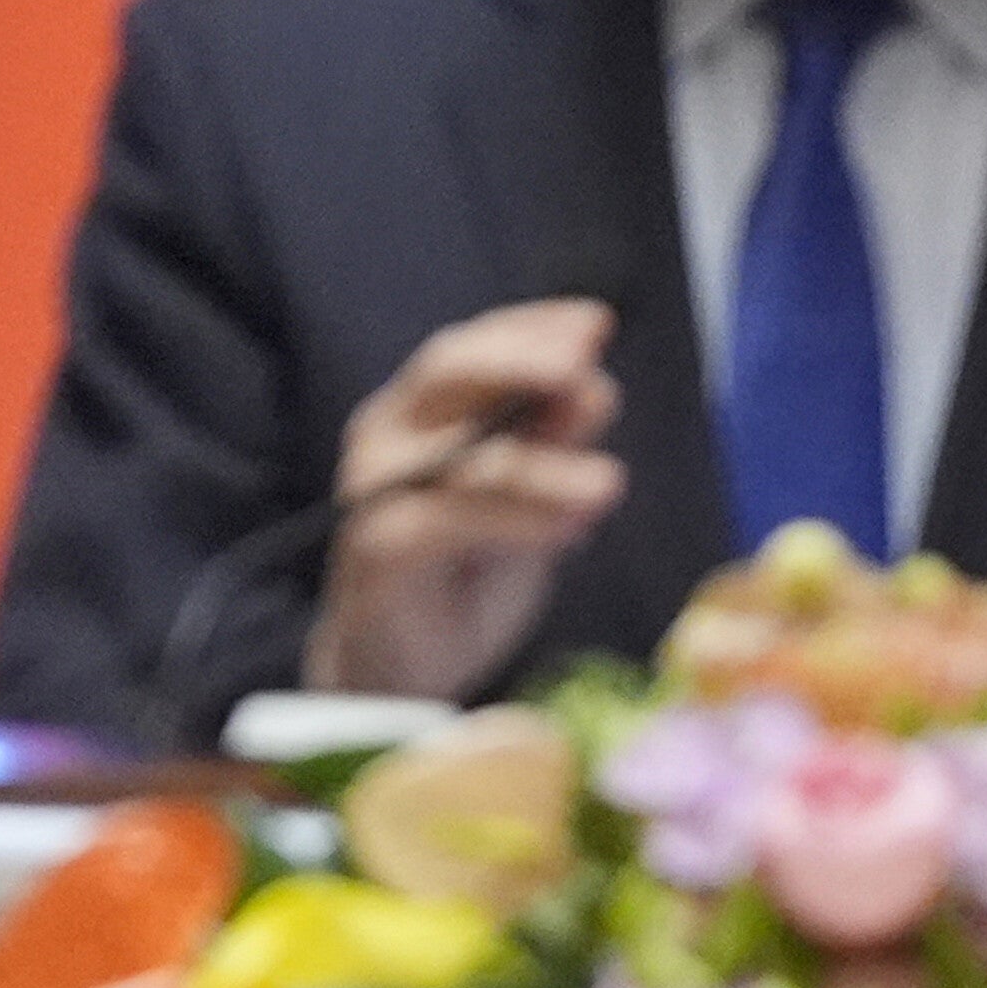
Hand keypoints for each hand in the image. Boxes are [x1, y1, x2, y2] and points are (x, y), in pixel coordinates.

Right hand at [305, 299, 628, 701]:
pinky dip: (518, 523)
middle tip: (586, 369)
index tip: (595, 321)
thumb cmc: (462, 575)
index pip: (471, 348)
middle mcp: (387, 435)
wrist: (397, 666)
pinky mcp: (378, 547)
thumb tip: (596, 385)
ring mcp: (376, 489)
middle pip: (449, 371)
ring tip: (609, 485)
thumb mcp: (528, 502)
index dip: (531, 327)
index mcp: (419, 413)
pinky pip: (452, 521)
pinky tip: (571, 533)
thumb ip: (553, 446)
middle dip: (522, 361)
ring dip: (544, 466)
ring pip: (465, 456)